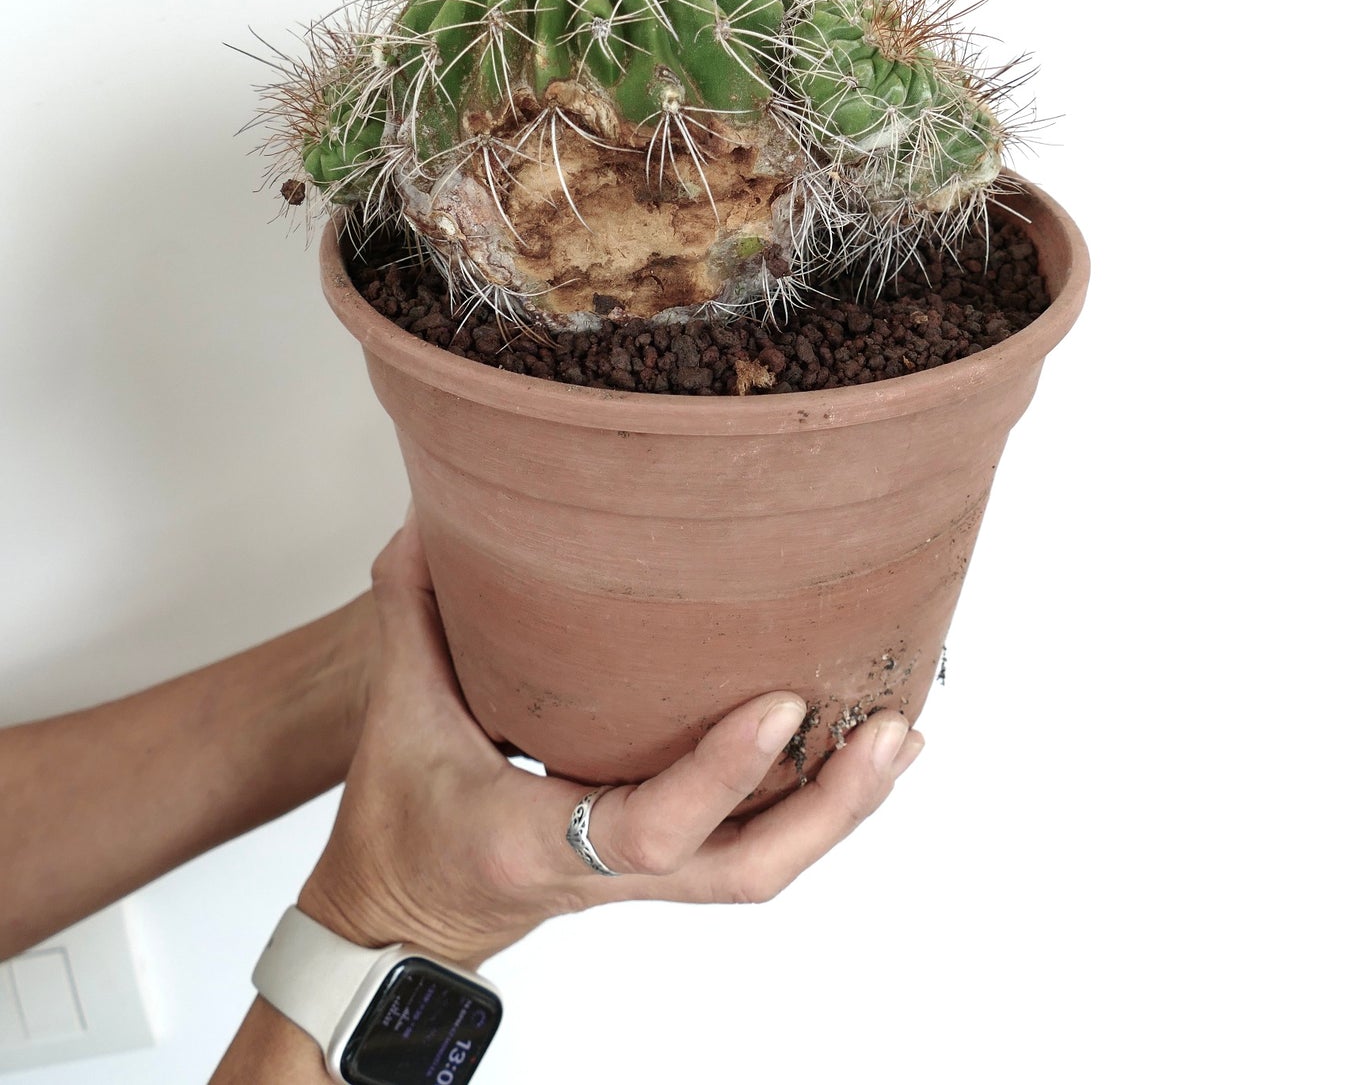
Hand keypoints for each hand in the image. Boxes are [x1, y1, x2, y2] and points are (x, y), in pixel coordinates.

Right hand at [297, 513, 924, 965]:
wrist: (409, 914)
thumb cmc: (405, 823)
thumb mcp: (399, 716)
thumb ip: (413, 614)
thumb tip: (430, 519)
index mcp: (538, 841)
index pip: (647, 827)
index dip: (719, 773)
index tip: (780, 703)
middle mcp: (609, 873)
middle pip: (745, 870)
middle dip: (829, 808)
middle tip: (888, 730)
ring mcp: (646, 878)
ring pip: (765, 868)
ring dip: (842, 810)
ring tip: (899, 735)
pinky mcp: (667, 864)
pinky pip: (757, 848)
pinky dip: (818, 808)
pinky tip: (864, 756)